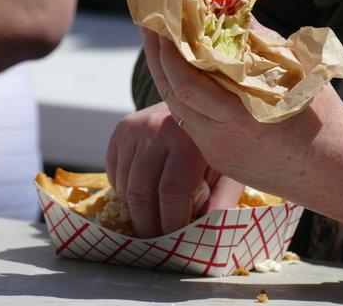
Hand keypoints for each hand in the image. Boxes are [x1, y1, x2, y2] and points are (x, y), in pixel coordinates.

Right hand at [106, 102, 242, 237]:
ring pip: (124, 186)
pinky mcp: (121, 128)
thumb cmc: (215, 141)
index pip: (171, 192)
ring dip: (136, 210)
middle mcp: (158, 129)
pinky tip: (143, 192)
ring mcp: (135, 127)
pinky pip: (114, 174)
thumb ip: (219, 201)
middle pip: (140, 193)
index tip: (175, 243)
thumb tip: (206, 237)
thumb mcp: (227, 169)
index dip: (171, 224)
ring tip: (154, 216)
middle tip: (157, 243)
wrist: (197, 100)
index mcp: (189, 139)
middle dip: (147, 226)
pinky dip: (125, 192)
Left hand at [139, 26, 342, 244]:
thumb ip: (263, 44)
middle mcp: (220, 138)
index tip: (164, 25)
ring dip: (167, 78)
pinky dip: (184, 98)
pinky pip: (190, 125)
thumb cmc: (324, 122)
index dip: (170, 53)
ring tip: (163, 49)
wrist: (333, 174)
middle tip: (152, 28)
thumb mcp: (301, 74)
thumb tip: (233, 16)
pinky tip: (184, 79)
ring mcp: (216, 152)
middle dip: (158, 59)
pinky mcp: (217, 160)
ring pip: (178, 112)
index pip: (187, 85)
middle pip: (172, 97)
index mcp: (241, 117)